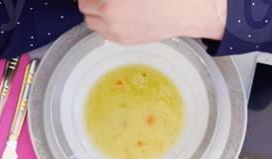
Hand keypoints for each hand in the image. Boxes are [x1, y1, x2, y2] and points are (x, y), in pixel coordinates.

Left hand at [79, 0, 227, 43]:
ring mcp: (116, 30)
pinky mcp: (124, 40)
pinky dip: (106, 24)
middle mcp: (110, 14)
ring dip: (96, 12)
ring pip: (91, 22)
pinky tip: (120, 15)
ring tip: (112, 4)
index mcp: (111, 0)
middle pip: (85, 6)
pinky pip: (104, 33)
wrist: (187, 9)